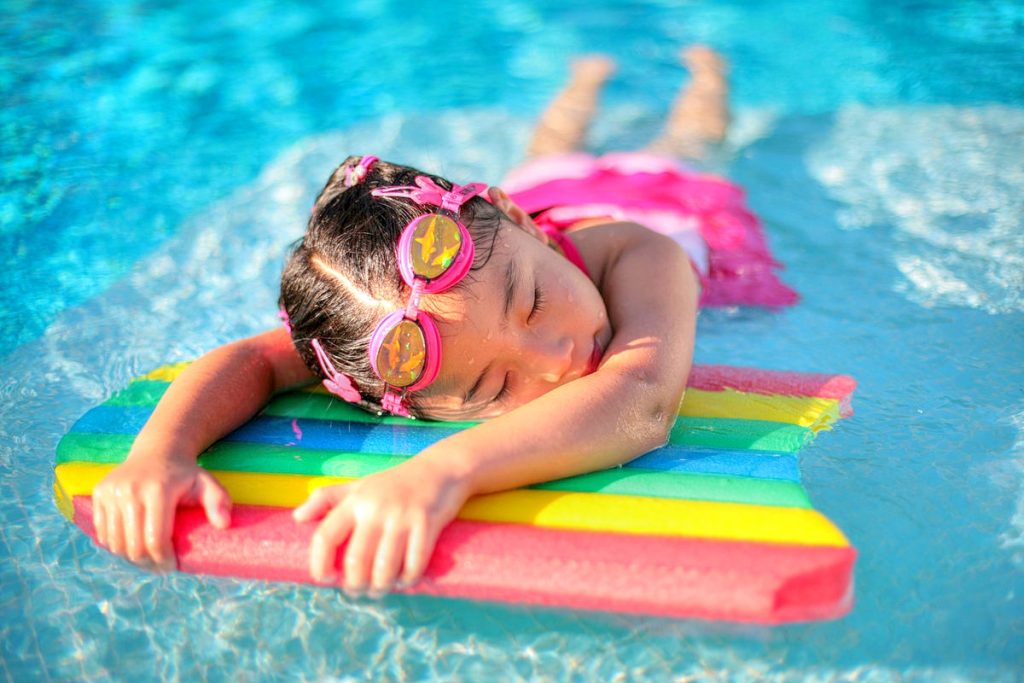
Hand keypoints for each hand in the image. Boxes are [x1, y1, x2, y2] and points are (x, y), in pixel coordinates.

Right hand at [92, 454, 231, 569]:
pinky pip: (102, 532)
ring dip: (129, 557)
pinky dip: (114, 545)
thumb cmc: (186, 474)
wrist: (158, 450)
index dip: (163, 560)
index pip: (155, 540)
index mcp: (158, 490)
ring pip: (115, 542)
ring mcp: (112, 491)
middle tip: (159, 567)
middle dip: (147, 563)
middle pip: (133, 546)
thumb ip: (218, 501)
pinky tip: (130, 547)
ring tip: (146, 559)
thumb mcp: (206, 484)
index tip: (172, 566)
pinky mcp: (99, 493)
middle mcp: (131, 490)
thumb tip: (224, 524)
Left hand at [292, 460, 467, 594]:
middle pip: (355, 562)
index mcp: (354, 501)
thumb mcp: (359, 485)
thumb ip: (326, 498)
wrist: (439, 469)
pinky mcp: (427, 523)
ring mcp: (402, 517)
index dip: (319, 564)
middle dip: (354, 585)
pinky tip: (405, 580)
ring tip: (380, 590)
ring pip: (384, 568)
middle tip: (358, 591)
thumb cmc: (395, 482)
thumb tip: (297, 517)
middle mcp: (375, 509)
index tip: (325, 579)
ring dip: (380, 587)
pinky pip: (414, 564)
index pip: (326, 536)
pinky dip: (408, 579)